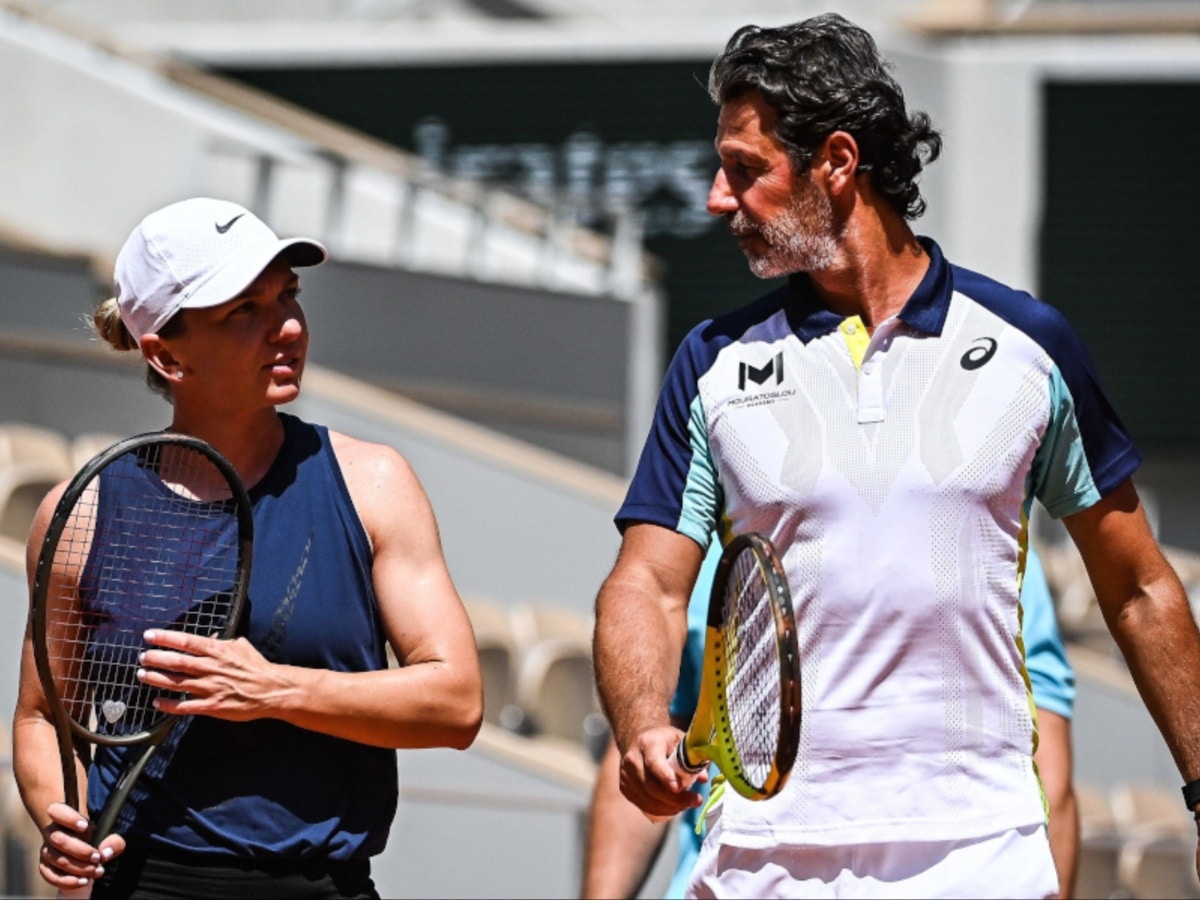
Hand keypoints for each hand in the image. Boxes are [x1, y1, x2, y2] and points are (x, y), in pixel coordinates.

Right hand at [38, 802, 123, 891]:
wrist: (85, 851)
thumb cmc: (96, 837)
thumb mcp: (109, 835)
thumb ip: (113, 841)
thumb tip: (106, 853)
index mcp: (64, 817)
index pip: (56, 811)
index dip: (68, 818)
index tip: (85, 826)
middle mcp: (52, 832)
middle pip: (58, 839)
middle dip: (80, 850)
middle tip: (98, 857)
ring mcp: (47, 850)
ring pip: (57, 859)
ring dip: (78, 867)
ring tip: (96, 871)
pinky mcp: (45, 866)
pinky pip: (50, 875)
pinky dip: (67, 880)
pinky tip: (83, 881)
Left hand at [136, 629, 290, 720]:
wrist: (271, 690)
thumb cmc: (257, 667)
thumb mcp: (241, 646)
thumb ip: (223, 642)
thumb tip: (210, 637)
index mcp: (218, 651)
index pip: (186, 642)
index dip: (166, 638)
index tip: (149, 635)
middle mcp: (211, 668)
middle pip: (177, 662)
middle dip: (156, 658)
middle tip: (142, 656)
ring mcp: (210, 688)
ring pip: (177, 683)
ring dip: (157, 679)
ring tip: (142, 675)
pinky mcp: (212, 706)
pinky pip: (185, 707)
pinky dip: (169, 705)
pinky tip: (157, 702)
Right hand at [618, 726, 708, 820]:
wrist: (638, 739)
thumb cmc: (664, 740)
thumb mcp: (680, 740)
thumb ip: (692, 757)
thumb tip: (703, 779)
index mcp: (648, 743)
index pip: (654, 763)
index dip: (666, 778)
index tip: (680, 789)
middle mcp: (633, 759)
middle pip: (652, 786)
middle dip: (675, 799)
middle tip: (695, 801)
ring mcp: (626, 775)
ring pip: (648, 799)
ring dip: (669, 807)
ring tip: (686, 805)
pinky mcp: (625, 788)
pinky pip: (643, 805)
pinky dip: (659, 810)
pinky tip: (673, 808)